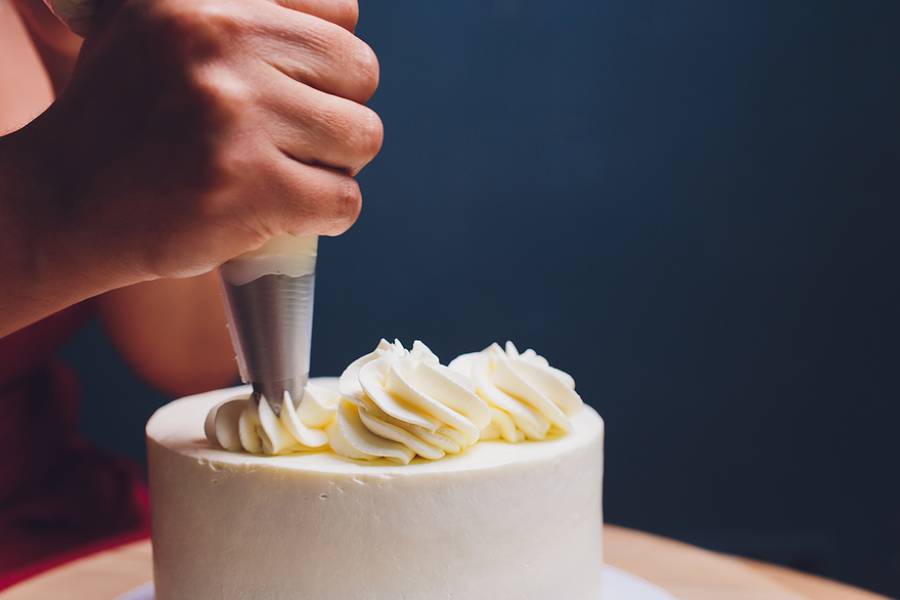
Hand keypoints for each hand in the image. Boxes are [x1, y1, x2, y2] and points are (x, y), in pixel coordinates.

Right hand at [19, 0, 381, 285]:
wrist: (66, 200)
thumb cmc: (129, 118)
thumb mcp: (162, 27)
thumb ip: (241, 14)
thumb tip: (343, 20)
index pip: (341, 12)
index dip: (327, 61)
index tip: (296, 90)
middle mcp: (221, 39)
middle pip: (360, 72)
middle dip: (337, 114)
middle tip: (292, 141)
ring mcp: (234, 113)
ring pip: (361, 137)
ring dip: (335, 166)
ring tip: (287, 175)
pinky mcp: (248, 184)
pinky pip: (345, 200)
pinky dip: (327, 215)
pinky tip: (287, 213)